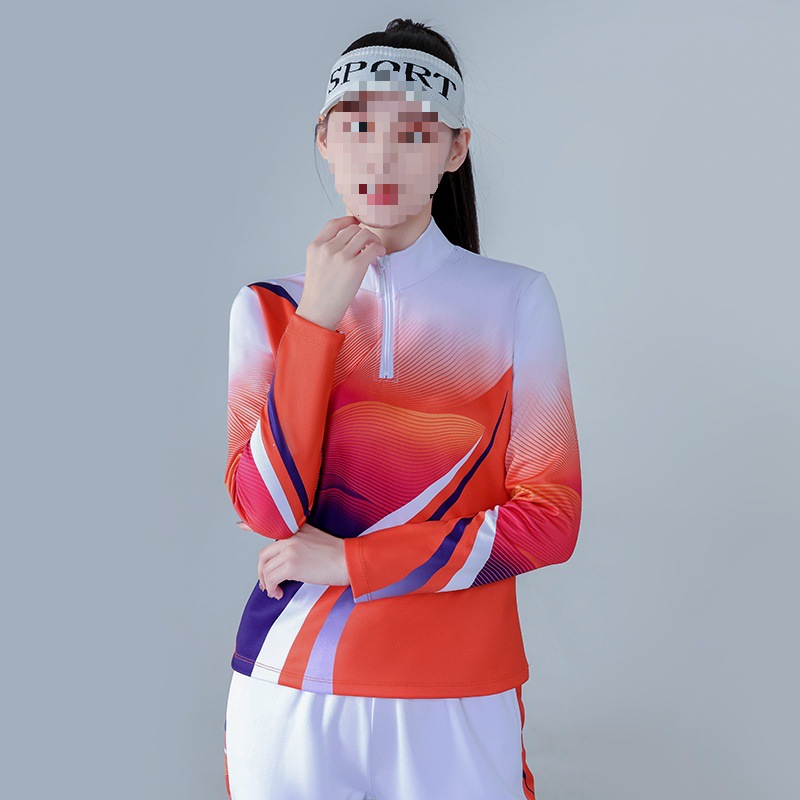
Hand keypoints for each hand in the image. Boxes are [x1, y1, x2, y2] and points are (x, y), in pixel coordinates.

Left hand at [251, 522, 349, 599]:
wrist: (348, 560)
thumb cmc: (336, 553)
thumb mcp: (316, 537)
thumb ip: (300, 539)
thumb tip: (288, 555)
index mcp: (296, 530)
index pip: (270, 526)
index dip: (252, 526)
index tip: (241, 524)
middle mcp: (290, 538)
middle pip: (263, 556)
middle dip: (261, 572)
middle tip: (266, 583)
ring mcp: (289, 551)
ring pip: (266, 570)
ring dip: (267, 584)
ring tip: (275, 591)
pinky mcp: (291, 566)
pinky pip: (272, 579)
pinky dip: (272, 589)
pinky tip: (279, 593)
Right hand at [296, 215, 385, 330]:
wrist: (318, 312)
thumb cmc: (319, 293)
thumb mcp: (315, 264)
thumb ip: (327, 251)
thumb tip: (350, 242)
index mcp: (315, 246)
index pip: (334, 223)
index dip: (348, 220)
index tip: (356, 223)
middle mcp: (327, 248)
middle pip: (353, 228)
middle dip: (364, 234)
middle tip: (369, 244)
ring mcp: (341, 257)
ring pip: (365, 234)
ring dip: (374, 239)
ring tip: (375, 250)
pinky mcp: (355, 267)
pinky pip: (373, 248)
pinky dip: (380, 248)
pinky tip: (380, 254)